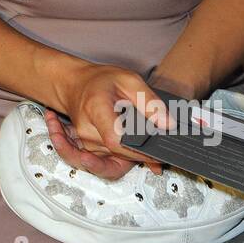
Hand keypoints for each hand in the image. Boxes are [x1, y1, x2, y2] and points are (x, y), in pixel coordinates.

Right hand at [44, 63, 172, 180]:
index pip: (115, 140)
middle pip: (118, 152)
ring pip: (116, 158)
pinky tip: (138, 152)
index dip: (137, 151)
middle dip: (140, 152)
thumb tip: (168, 123)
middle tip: (158, 145)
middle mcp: (87, 129)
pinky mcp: (88, 149)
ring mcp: (85, 141)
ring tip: (145, 142)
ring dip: (133, 154)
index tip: (156, 153)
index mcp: (96, 108)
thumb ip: (150, 102)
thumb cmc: (100, 81)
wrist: (75, 84)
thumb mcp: (129, 80)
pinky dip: (125, 158)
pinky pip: (108, 162)